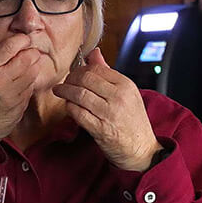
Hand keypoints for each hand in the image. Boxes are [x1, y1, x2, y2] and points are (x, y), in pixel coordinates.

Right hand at [0, 34, 55, 150]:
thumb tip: (18, 43)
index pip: (10, 46)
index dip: (22, 40)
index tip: (25, 39)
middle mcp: (0, 81)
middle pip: (27, 58)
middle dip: (31, 53)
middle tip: (29, 53)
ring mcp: (12, 94)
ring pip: (33, 72)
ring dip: (33, 67)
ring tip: (25, 68)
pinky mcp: (21, 105)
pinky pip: (32, 87)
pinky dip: (30, 83)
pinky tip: (22, 84)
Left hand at [52, 48, 160, 170]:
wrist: (142, 149)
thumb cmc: (133, 121)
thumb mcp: (126, 93)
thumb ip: (108, 72)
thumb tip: (94, 53)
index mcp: (126, 85)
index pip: (96, 68)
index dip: (80, 69)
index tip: (74, 74)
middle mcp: (118, 97)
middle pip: (85, 79)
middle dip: (70, 79)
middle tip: (64, 82)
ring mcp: (109, 114)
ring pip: (79, 95)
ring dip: (65, 92)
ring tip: (60, 91)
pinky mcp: (100, 129)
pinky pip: (78, 113)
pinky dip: (70, 108)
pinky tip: (68, 107)